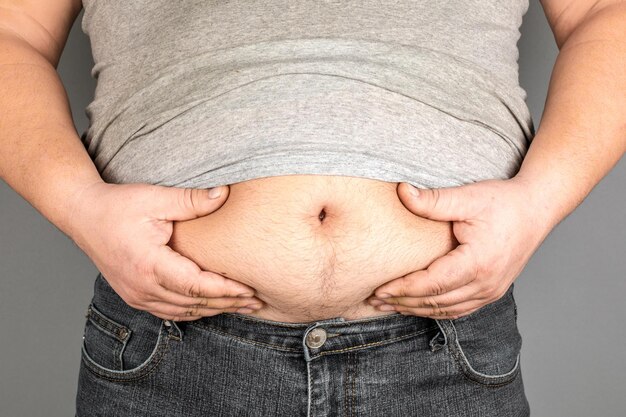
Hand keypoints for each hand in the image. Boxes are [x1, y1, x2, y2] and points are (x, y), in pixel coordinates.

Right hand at [67, 181, 262, 320]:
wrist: (82, 215)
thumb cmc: (117, 205)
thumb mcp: (155, 198)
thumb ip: (191, 200)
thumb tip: (224, 193)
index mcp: (149, 265)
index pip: (197, 286)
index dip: (226, 290)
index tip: (250, 290)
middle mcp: (142, 287)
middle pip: (194, 304)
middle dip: (228, 304)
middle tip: (256, 302)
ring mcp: (137, 295)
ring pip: (184, 312)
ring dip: (214, 310)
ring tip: (241, 305)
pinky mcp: (135, 296)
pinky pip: (170, 312)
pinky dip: (195, 310)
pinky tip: (212, 306)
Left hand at [367, 177, 552, 319]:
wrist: (537, 208)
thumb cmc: (504, 202)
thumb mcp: (468, 197)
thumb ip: (433, 200)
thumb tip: (402, 192)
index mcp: (478, 263)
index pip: (432, 284)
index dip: (402, 289)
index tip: (379, 289)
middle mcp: (486, 284)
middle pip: (436, 302)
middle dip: (402, 303)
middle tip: (374, 300)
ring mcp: (491, 291)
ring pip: (446, 310)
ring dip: (416, 309)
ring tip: (389, 306)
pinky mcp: (492, 291)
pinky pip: (459, 309)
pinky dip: (435, 310)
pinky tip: (416, 307)